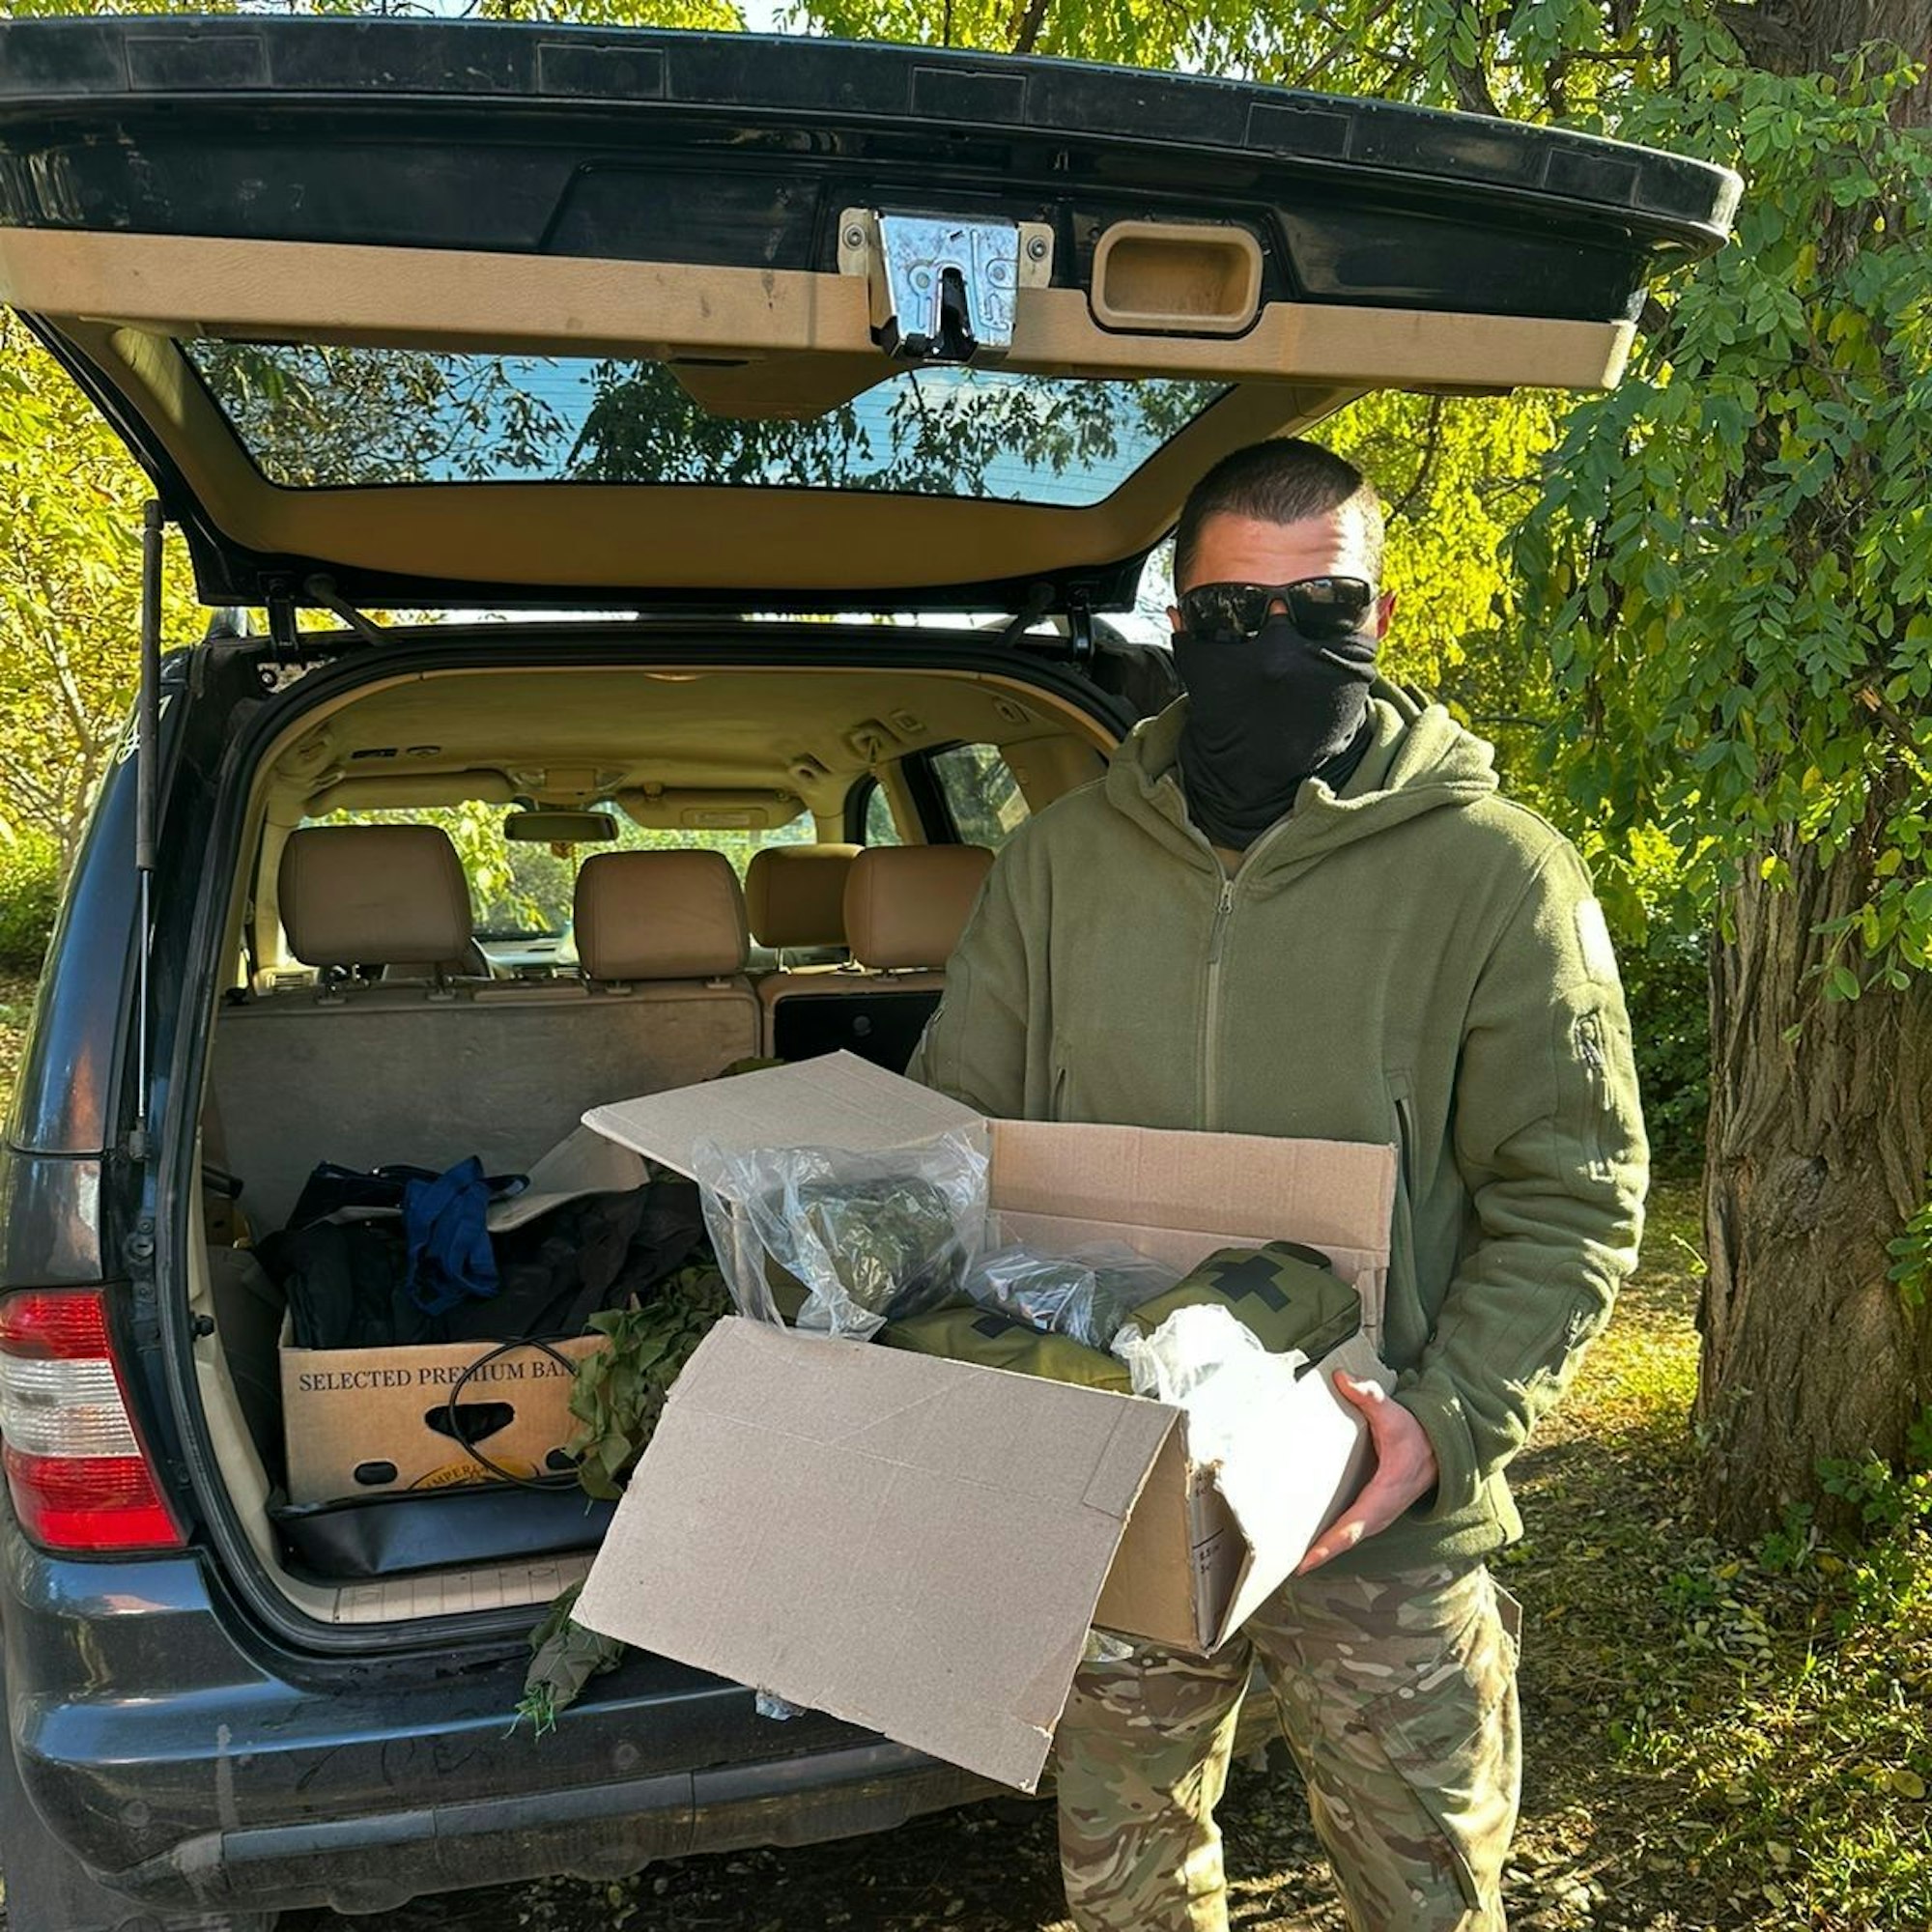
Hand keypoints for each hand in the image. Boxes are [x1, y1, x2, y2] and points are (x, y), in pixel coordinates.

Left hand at [1295, 1372, 1439, 1574]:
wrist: (1442, 1449)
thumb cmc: (1416, 1433)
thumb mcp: (1393, 1413)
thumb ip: (1368, 1396)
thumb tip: (1341, 1378)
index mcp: (1385, 1493)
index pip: (1353, 1526)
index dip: (1329, 1545)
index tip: (1306, 1561)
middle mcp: (1382, 1512)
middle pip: (1346, 1540)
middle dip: (1318, 1554)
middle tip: (1283, 1564)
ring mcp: (1379, 1515)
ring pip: (1348, 1538)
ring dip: (1323, 1549)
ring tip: (1289, 1556)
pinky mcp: (1375, 1512)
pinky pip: (1350, 1530)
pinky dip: (1331, 1539)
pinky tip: (1308, 1539)